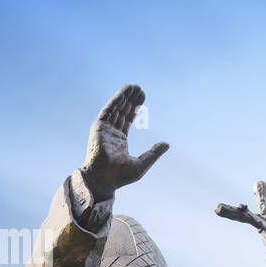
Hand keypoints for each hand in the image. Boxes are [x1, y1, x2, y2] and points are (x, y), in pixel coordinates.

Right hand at [79, 84, 169, 201]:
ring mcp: (104, 130)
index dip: (135, 109)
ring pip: (116, 109)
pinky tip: (123, 94)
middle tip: (139, 89)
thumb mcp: (142, 164)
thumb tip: (167, 144)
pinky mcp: (98, 128)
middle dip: (131, 100)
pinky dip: (115, 101)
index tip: (142, 98)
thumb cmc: (120, 177)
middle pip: (122, 112)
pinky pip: (108, 111)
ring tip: (134, 86)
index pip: (127, 120)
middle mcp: (111, 133)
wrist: (104, 180)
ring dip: (124, 97)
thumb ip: (153, 153)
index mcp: (119, 141)